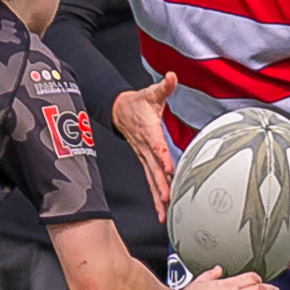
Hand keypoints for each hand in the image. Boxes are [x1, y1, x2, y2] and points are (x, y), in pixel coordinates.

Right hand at [112, 72, 176, 221]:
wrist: (118, 110)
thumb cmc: (137, 103)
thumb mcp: (151, 92)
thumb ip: (163, 86)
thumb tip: (171, 77)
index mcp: (149, 131)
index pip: (156, 145)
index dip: (162, 156)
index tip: (168, 167)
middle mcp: (145, 148)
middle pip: (153, 168)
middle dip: (160, 184)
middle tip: (167, 198)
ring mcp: (144, 157)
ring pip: (151, 178)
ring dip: (157, 195)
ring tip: (164, 212)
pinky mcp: (144, 162)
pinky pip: (151, 180)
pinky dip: (156, 195)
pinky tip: (162, 209)